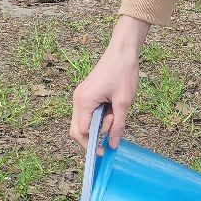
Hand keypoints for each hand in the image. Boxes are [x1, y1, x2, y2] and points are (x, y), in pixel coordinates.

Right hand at [70, 16, 149, 152]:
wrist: (122, 51)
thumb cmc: (123, 73)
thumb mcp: (124, 102)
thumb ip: (118, 125)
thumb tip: (113, 145)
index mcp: (84, 101)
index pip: (81, 132)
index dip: (92, 144)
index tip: (107, 149)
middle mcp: (78, 99)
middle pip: (77, 129)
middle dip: (93, 137)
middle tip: (111, 135)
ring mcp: (80, 96)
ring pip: (82, 121)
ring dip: (98, 125)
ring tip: (115, 114)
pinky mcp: (86, 93)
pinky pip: (87, 113)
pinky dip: (98, 117)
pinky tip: (112, 110)